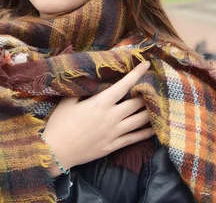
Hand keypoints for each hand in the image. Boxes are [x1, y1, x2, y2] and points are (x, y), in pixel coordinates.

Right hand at [41, 61, 153, 175]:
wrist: (57, 151)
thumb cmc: (59, 124)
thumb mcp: (66, 102)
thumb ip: (80, 89)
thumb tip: (89, 78)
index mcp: (100, 103)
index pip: (124, 86)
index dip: (137, 74)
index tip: (146, 65)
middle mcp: (112, 117)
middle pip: (137, 103)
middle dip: (147, 93)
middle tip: (154, 86)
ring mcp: (115, 132)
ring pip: (140, 120)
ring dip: (151, 111)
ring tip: (158, 104)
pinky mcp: (114, 145)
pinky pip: (135, 138)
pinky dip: (147, 132)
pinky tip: (154, 127)